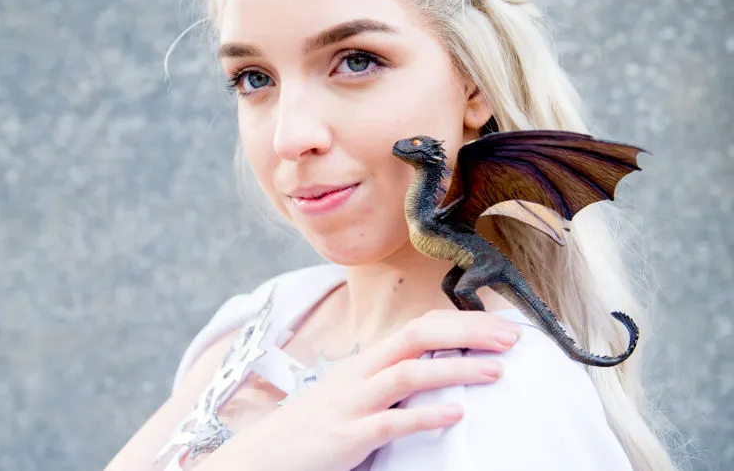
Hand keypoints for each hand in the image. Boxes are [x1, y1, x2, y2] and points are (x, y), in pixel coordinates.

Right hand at [190, 309, 520, 470]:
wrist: (264, 454)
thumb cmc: (313, 427)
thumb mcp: (352, 394)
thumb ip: (388, 380)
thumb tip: (436, 370)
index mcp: (366, 362)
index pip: (419, 326)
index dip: (462, 322)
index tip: (502, 326)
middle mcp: (360, 373)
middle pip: (418, 336)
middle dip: (468, 333)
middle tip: (513, 338)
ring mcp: (353, 402)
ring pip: (409, 373)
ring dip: (457, 370)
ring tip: (496, 371)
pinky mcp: (347, 435)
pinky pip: (391, 421)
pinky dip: (425, 415)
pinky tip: (455, 414)